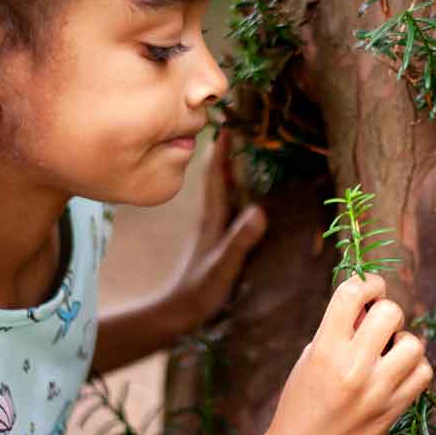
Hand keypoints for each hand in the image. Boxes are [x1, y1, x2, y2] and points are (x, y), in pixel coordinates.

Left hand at [169, 129, 266, 329]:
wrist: (176, 313)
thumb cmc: (199, 292)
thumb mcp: (223, 267)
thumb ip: (238, 241)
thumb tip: (259, 210)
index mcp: (211, 217)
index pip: (215, 175)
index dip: (223, 149)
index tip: (231, 121)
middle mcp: (210, 215)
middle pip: (217, 173)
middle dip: (227, 147)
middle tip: (242, 121)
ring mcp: (211, 225)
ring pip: (220, 185)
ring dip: (230, 164)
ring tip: (245, 144)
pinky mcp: (215, 236)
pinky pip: (226, 201)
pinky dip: (233, 186)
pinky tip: (245, 186)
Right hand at [262, 274, 432, 434]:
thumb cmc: (302, 401)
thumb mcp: (310, 358)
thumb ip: (340, 330)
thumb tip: (373, 302)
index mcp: (324, 349)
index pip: (352, 293)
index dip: (366, 283)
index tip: (370, 288)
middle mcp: (352, 367)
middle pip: (390, 312)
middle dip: (385, 311)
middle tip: (377, 324)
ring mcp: (377, 391)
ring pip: (413, 343)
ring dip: (402, 342)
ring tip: (387, 353)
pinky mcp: (394, 410)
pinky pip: (423, 372)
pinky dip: (414, 367)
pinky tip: (397, 373)